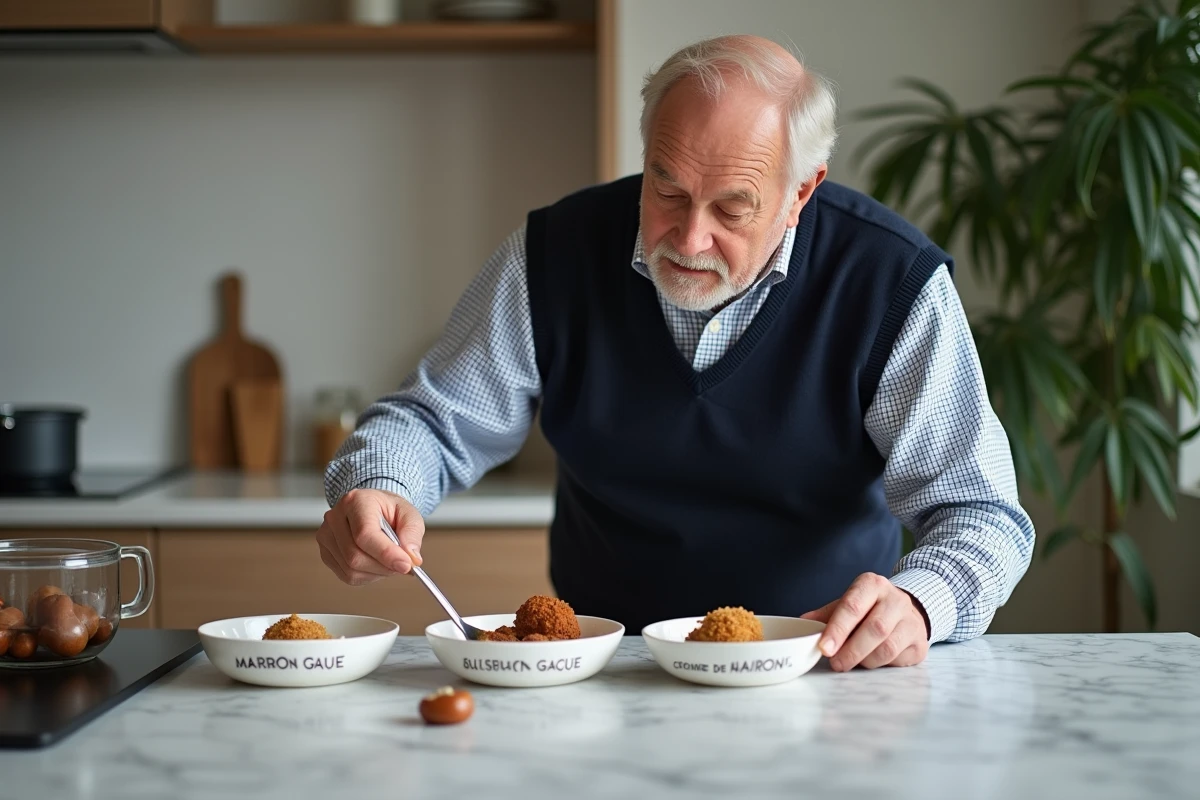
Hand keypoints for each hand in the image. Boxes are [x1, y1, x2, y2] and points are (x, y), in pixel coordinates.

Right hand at [316, 488, 424, 585]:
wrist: (373, 510)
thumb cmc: (390, 512)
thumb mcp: (409, 515)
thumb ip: (412, 534)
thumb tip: (411, 559)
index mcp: (356, 501)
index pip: (365, 534)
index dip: (385, 553)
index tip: (405, 565)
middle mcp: (335, 517)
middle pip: (355, 556)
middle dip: (384, 566)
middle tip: (403, 565)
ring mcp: (326, 535)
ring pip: (351, 570)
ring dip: (377, 572)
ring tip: (389, 560)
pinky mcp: (325, 552)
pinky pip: (347, 576)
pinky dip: (367, 576)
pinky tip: (375, 563)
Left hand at [800, 573, 929, 671]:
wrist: (908, 611)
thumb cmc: (870, 609)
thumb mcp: (848, 603)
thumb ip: (826, 614)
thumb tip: (803, 623)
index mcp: (872, 584)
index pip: (852, 606)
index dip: (837, 629)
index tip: (824, 648)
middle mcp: (895, 599)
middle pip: (874, 629)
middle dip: (851, 650)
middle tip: (836, 663)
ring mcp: (911, 621)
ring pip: (887, 647)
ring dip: (865, 660)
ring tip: (852, 662)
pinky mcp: (919, 642)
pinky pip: (898, 659)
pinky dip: (881, 665)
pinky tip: (871, 660)